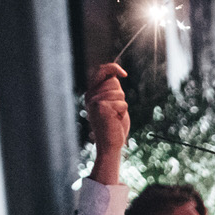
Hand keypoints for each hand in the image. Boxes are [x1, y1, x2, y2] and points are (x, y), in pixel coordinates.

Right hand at [85, 62, 128, 184]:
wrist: (110, 145)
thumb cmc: (114, 126)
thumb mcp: (111, 104)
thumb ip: (111, 91)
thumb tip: (116, 75)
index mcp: (91, 93)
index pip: (101, 71)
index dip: (113, 68)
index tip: (124, 74)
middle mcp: (90, 96)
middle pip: (113, 81)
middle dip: (120, 95)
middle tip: (115, 110)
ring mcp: (95, 101)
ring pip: (119, 93)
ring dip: (122, 105)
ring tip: (114, 116)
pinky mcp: (102, 107)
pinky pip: (122, 103)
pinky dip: (123, 112)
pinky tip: (115, 120)